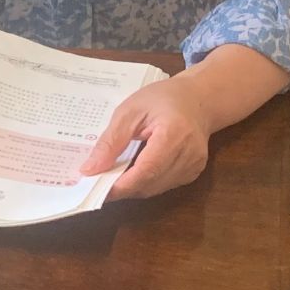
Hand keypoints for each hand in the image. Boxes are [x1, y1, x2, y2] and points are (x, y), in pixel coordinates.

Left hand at [80, 75, 213, 200]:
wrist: (198, 99)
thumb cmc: (162, 99)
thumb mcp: (130, 111)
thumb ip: (111, 141)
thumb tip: (91, 169)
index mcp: (174, 133)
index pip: (147, 169)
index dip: (122, 185)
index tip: (98, 189)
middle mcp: (189, 154)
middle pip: (151, 183)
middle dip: (123, 188)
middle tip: (99, 184)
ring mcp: (195, 165)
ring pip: (156, 189)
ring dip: (133, 187)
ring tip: (115, 177)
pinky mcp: (194, 172)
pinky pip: (164, 185)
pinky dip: (146, 183)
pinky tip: (135, 172)